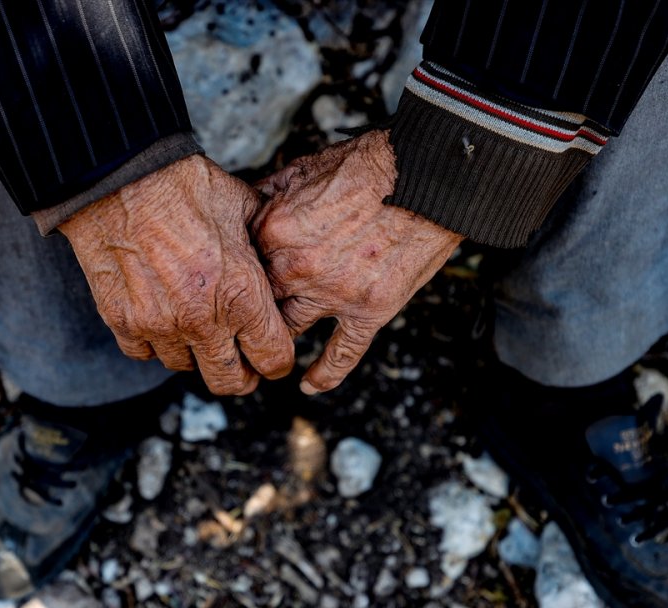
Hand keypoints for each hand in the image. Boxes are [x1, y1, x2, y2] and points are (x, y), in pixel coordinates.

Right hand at [60, 155, 293, 395]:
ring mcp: (159, 325)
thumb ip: (264, 249)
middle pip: (231, 382)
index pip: (273, 360)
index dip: (278, 360)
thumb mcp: (246, 210)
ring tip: (199, 328)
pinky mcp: (123, 321)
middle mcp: (202, 320)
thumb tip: (278, 261)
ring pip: (186, 368)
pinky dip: (156, 342)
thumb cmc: (187, 186)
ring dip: (196, 353)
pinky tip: (163, 319)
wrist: (121, 176)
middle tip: (241, 359)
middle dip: (242, 374)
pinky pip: (145, 354)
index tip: (273, 352)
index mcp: (242, 296)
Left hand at [253, 130, 462, 394]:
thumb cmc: (370, 164)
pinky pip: (340, 354)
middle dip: (253, 305)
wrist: (426, 175)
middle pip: (260, 299)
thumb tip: (248, 203)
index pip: (242, 262)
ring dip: (281, 335)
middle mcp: (296, 267)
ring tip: (270, 347)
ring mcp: (332, 293)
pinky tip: (309, 384)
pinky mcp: (368, 311)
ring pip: (290, 327)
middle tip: (248, 312)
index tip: (242, 274)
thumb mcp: (306, 167)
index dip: (241, 268)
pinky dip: (324, 374)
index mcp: (275, 230)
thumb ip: (271, 191)